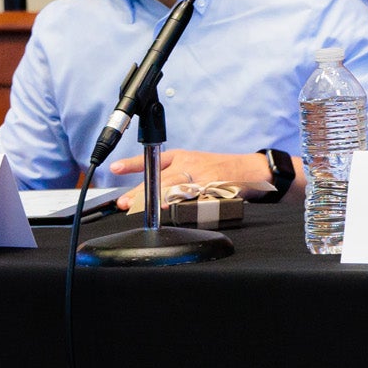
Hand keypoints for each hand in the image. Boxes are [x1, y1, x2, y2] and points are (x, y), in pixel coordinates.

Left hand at [112, 148, 273, 214]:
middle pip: (161, 177)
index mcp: (183, 157)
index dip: (133, 164)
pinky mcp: (214, 189)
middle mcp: (190, 164)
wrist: (253, 170)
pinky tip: (170, 210)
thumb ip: (172, 174)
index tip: (114, 169)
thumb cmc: (221, 169)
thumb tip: (143, 194)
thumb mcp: (194, 163)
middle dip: (140, 191)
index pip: (154, 160)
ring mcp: (202, 177)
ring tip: (139, 208)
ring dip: (155, 199)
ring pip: (175, 188)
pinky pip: (194, 198)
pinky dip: (181, 205)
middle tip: (124, 202)